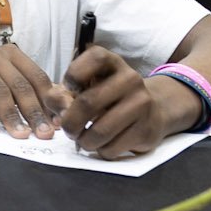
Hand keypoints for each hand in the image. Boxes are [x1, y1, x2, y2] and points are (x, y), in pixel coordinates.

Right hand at [0, 45, 61, 138]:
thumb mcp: (7, 87)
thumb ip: (30, 95)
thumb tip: (60, 112)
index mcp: (11, 54)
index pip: (37, 77)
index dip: (49, 101)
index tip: (59, 123)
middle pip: (20, 85)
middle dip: (34, 111)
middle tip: (43, 133)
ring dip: (11, 116)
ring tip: (20, 135)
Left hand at [57, 46, 201, 157]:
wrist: (153, 110)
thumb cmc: (109, 96)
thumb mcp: (87, 85)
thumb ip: (63, 93)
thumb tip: (57, 108)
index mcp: (112, 62)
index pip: (93, 59)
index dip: (72, 76)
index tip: (69, 91)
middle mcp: (130, 78)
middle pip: (88, 103)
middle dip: (70, 123)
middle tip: (69, 130)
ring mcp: (142, 104)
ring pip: (100, 132)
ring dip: (84, 142)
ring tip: (83, 140)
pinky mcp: (147, 130)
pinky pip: (112, 148)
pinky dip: (101, 151)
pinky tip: (103, 145)